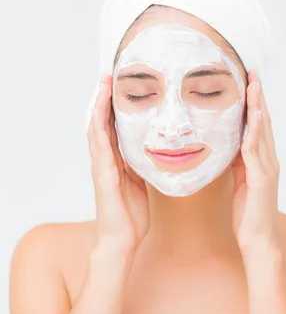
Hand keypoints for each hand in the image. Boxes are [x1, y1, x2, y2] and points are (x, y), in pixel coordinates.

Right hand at [88, 73, 149, 254]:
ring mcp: (101, 165)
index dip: (118, 106)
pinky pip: (98, 142)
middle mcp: (106, 159)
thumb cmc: (133, 216)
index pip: (116, 126)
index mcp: (118, 161)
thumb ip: (147, 165)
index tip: (126, 84)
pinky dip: (97, 122)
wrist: (122, 240)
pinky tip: (99, 106)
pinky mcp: (102, 173)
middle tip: (112, 72)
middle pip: (103, 121)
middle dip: (106, 97)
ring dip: (99, 102)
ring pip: (96, 126)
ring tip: (105, 80)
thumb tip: (161, 151)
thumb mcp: (145, 183)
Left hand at [232, 69, 280, 256]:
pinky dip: (255, 133)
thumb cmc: (249, 216)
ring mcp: (268, 170)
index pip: (259, 127)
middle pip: (264, 123)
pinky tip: (251, 118)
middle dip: (258, 97)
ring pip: (263, 133)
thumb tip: (227, 147)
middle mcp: (269, 162)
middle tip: (252, 72)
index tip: (248, 82)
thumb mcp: (240, 184)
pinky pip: (256, 152)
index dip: (254, 104)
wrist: (258, 242)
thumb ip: (238, 164)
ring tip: (253, 85)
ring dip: (258, 108)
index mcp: (263, 162)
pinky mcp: (262, 181)